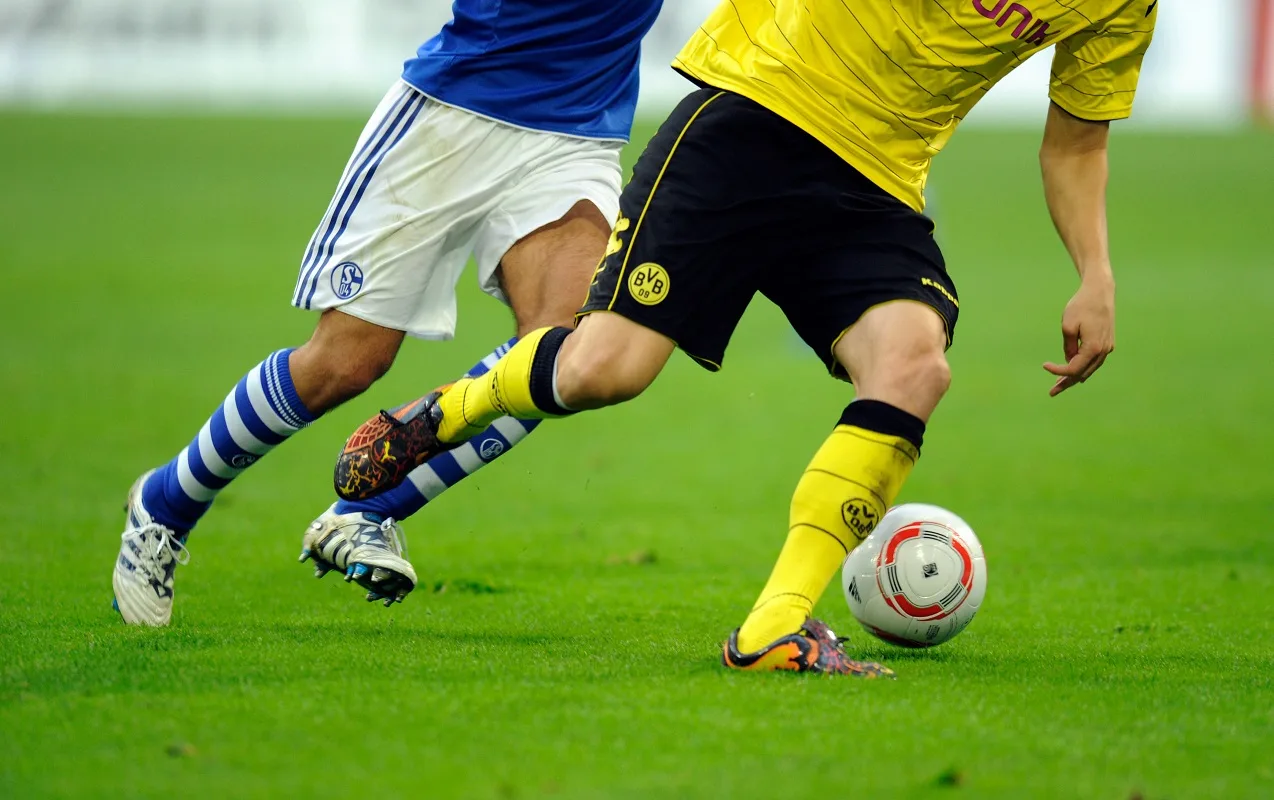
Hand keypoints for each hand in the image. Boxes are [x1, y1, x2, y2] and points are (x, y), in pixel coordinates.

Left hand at [1043, 274, 1114, 396]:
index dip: (1058, 371)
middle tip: (1051, 393)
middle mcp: (1103, 351)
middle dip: (1066, 383)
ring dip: (1074, 377)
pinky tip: (1074, 373)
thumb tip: (1069, 360)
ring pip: (1089, 369)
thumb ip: (1067, 346)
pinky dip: (1083, 368)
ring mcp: (1107, 348)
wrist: (1100, 291)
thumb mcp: (1068, 326)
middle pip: (1082, 373)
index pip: (1073, 368)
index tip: (1044, 365)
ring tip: (1059, 385)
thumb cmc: (1081, 306)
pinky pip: (1094, 361)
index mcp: (1093, 348)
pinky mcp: (1107, 343)